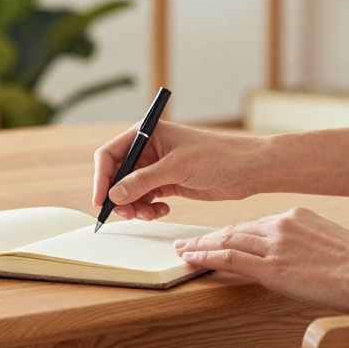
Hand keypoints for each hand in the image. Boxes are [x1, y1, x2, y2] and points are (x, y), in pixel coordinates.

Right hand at [92, 122, 266, 220]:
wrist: (247, 169)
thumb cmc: (217, 156)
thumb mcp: (176, 168)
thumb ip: (143, 181)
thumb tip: (114, 194)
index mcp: (147, 133)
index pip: (110, 154)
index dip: (102, 177)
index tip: (101, 200)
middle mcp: (148, 149)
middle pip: (118, 176)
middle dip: (119, 196)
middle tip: (128, 213)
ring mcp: (157, 167)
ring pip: (131, 191)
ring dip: (135, 206)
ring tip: (149, 214)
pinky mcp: (168, 182)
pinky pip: (146, 198)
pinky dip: (148, 208)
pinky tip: (162, 210)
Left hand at [174, 207, 348, 313]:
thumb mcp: (333, 250)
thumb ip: (310, 250)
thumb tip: (301, 265)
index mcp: (298, 217)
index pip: (256, 224)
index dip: (233, 232)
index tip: (219, 236)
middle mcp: (283, 224)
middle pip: (236, 229)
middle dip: (210, 235)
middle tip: (189, 240)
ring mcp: (275, 244)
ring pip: (227, 240)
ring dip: (201, 245)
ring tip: (182, 250)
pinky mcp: (271, 267)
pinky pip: (228, 258)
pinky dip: (205, 257)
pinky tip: (190, 260)